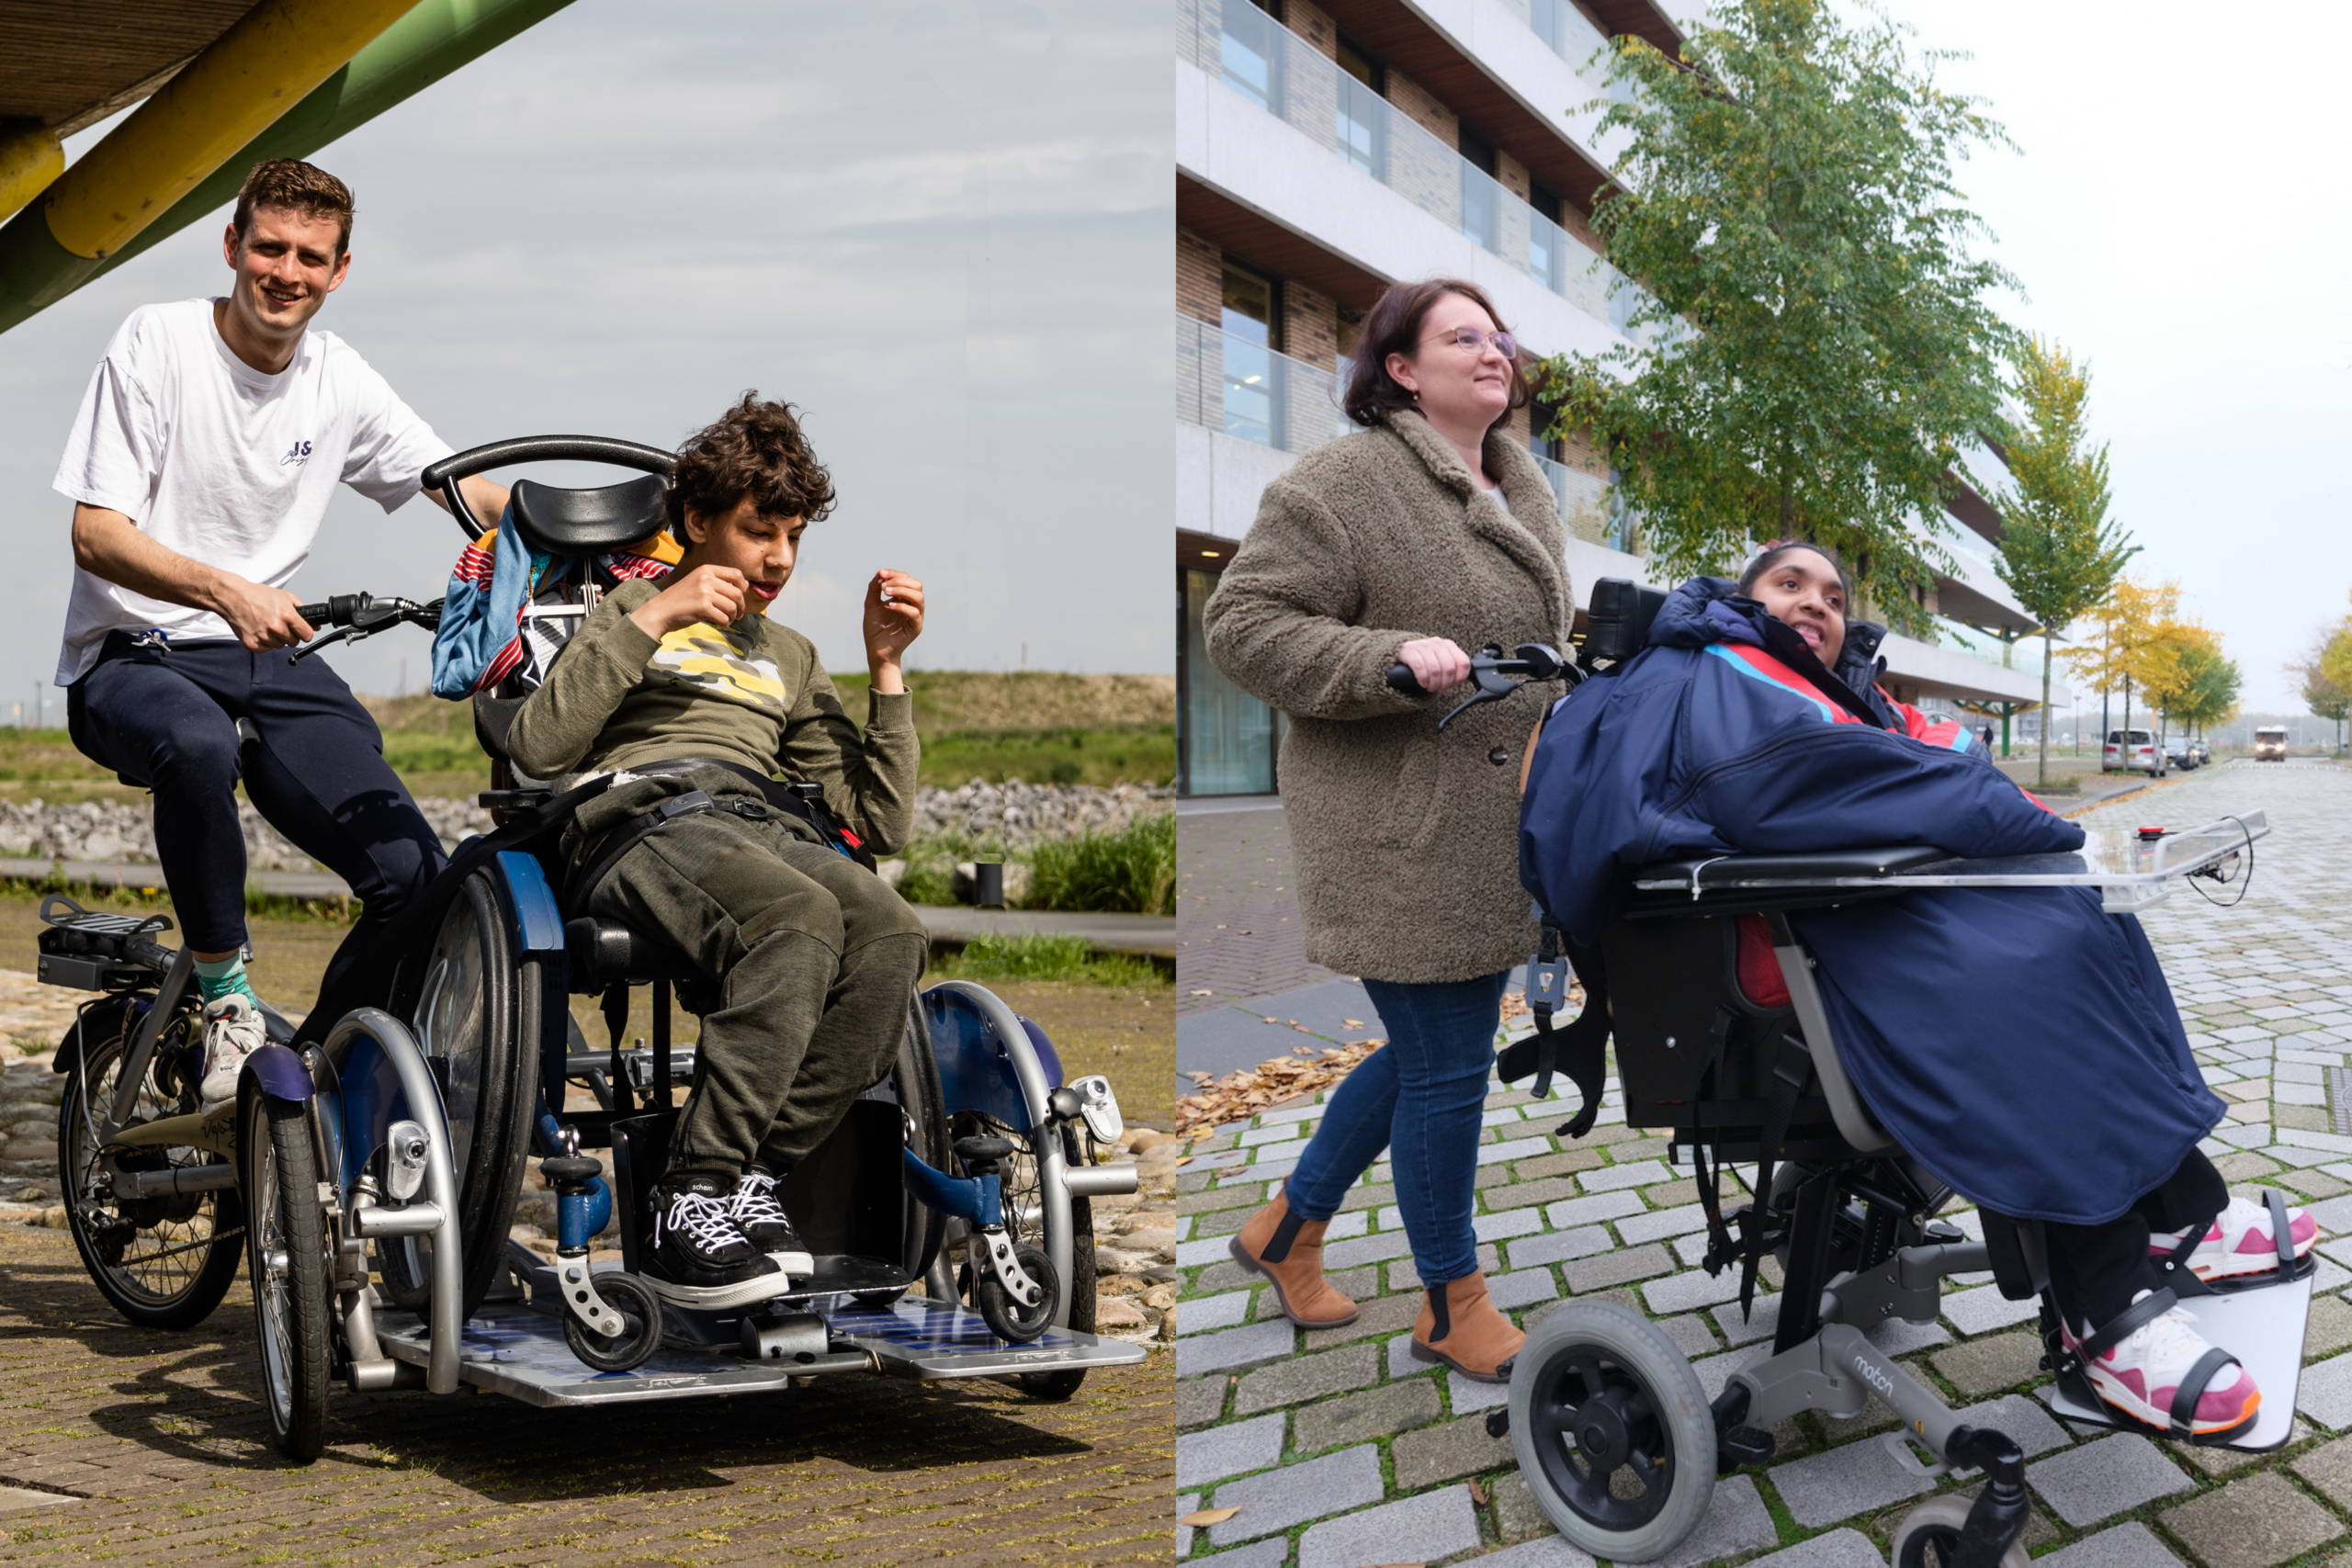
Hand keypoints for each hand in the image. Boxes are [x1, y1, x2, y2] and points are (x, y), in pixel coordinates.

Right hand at [212, 575, 315, 651]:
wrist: (233, 597)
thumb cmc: (257, 595)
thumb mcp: (285, 596)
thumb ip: (303, 611)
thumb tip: (316, 625)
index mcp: (287, 615)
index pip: (307, 635)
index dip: (305, 632)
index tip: (302, 631)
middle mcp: (276, 628)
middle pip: (294, 642)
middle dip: (290, 634)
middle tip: (280, 624)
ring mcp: (263, 637)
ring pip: (280, 646)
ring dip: (277, 638)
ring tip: (267, 624)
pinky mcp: (252, 644)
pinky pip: (267, 649)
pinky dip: (265, 642)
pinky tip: (259, 630)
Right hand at [630, 565, 745, 639]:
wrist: (660, 611)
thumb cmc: (680, 599)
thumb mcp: (697, 582)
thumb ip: (716, 582)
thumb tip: (744, 586)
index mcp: (706, 569)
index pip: (736, 574)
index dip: (743, 587)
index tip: (741, 597)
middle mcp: (706, 578)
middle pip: (737, 593)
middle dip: (741, 606)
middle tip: (738, 614)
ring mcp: (704, 592)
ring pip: (732, 606)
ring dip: (734, 616)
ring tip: (728, 620)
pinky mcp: (703, 607)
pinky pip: (724, 617)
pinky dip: (725, 624)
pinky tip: (721, 625)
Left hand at [864, 569, 924, 690]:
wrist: (875, 650)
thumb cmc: (875, 628)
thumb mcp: (871, 604)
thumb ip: (874, 589)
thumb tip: (879, 573)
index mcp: (904, 598)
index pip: (906, 579)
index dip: (894, 574)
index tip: (881, 574)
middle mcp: (912, 605)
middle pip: (916, 585)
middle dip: (900, 581)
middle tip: (885, 586)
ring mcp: (916, 616)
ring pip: (919, 597)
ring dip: (902, 591)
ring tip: (887, 593)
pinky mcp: (916, 627)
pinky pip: (915, 613)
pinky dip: (902, 606)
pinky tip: (889, 606)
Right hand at [1396, 636, 1471, 692]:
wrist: (1400, 653)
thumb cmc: (1424, 660)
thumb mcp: (1441, 662)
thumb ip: (1455, 668)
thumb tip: (1470, 678)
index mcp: (1448, 645)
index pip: (1463, 663)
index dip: (1459, 678)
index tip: (1453, 685)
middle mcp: (1437, 643)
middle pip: (1449, 668)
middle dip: (1445, 684)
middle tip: (1439, 688)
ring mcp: (1422, 645)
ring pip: (1435, 670)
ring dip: (1433, 684)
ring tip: (1430, 686)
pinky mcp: (1409, 651)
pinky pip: (1420, 668)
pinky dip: (1423, 679)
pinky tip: (1422, 682)